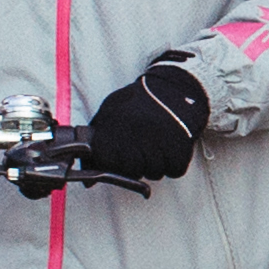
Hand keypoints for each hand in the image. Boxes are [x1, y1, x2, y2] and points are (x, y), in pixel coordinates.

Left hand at [81, 63, 210, 183]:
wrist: (172, 86)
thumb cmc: (136, 102)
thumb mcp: (108, 113)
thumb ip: (95, 145)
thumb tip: (87, 182)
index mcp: (113, 126)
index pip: (108, 163)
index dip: (114, 163)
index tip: (120, 155)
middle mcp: (134, 135)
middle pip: (134, 171)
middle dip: (138, 165)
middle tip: (142, 150)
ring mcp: (159, 140)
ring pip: (155, 173)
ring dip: (157, 165)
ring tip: (158, 145)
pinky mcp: (181, 144)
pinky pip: (176, 170)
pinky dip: (175, 164)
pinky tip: (171, 148)